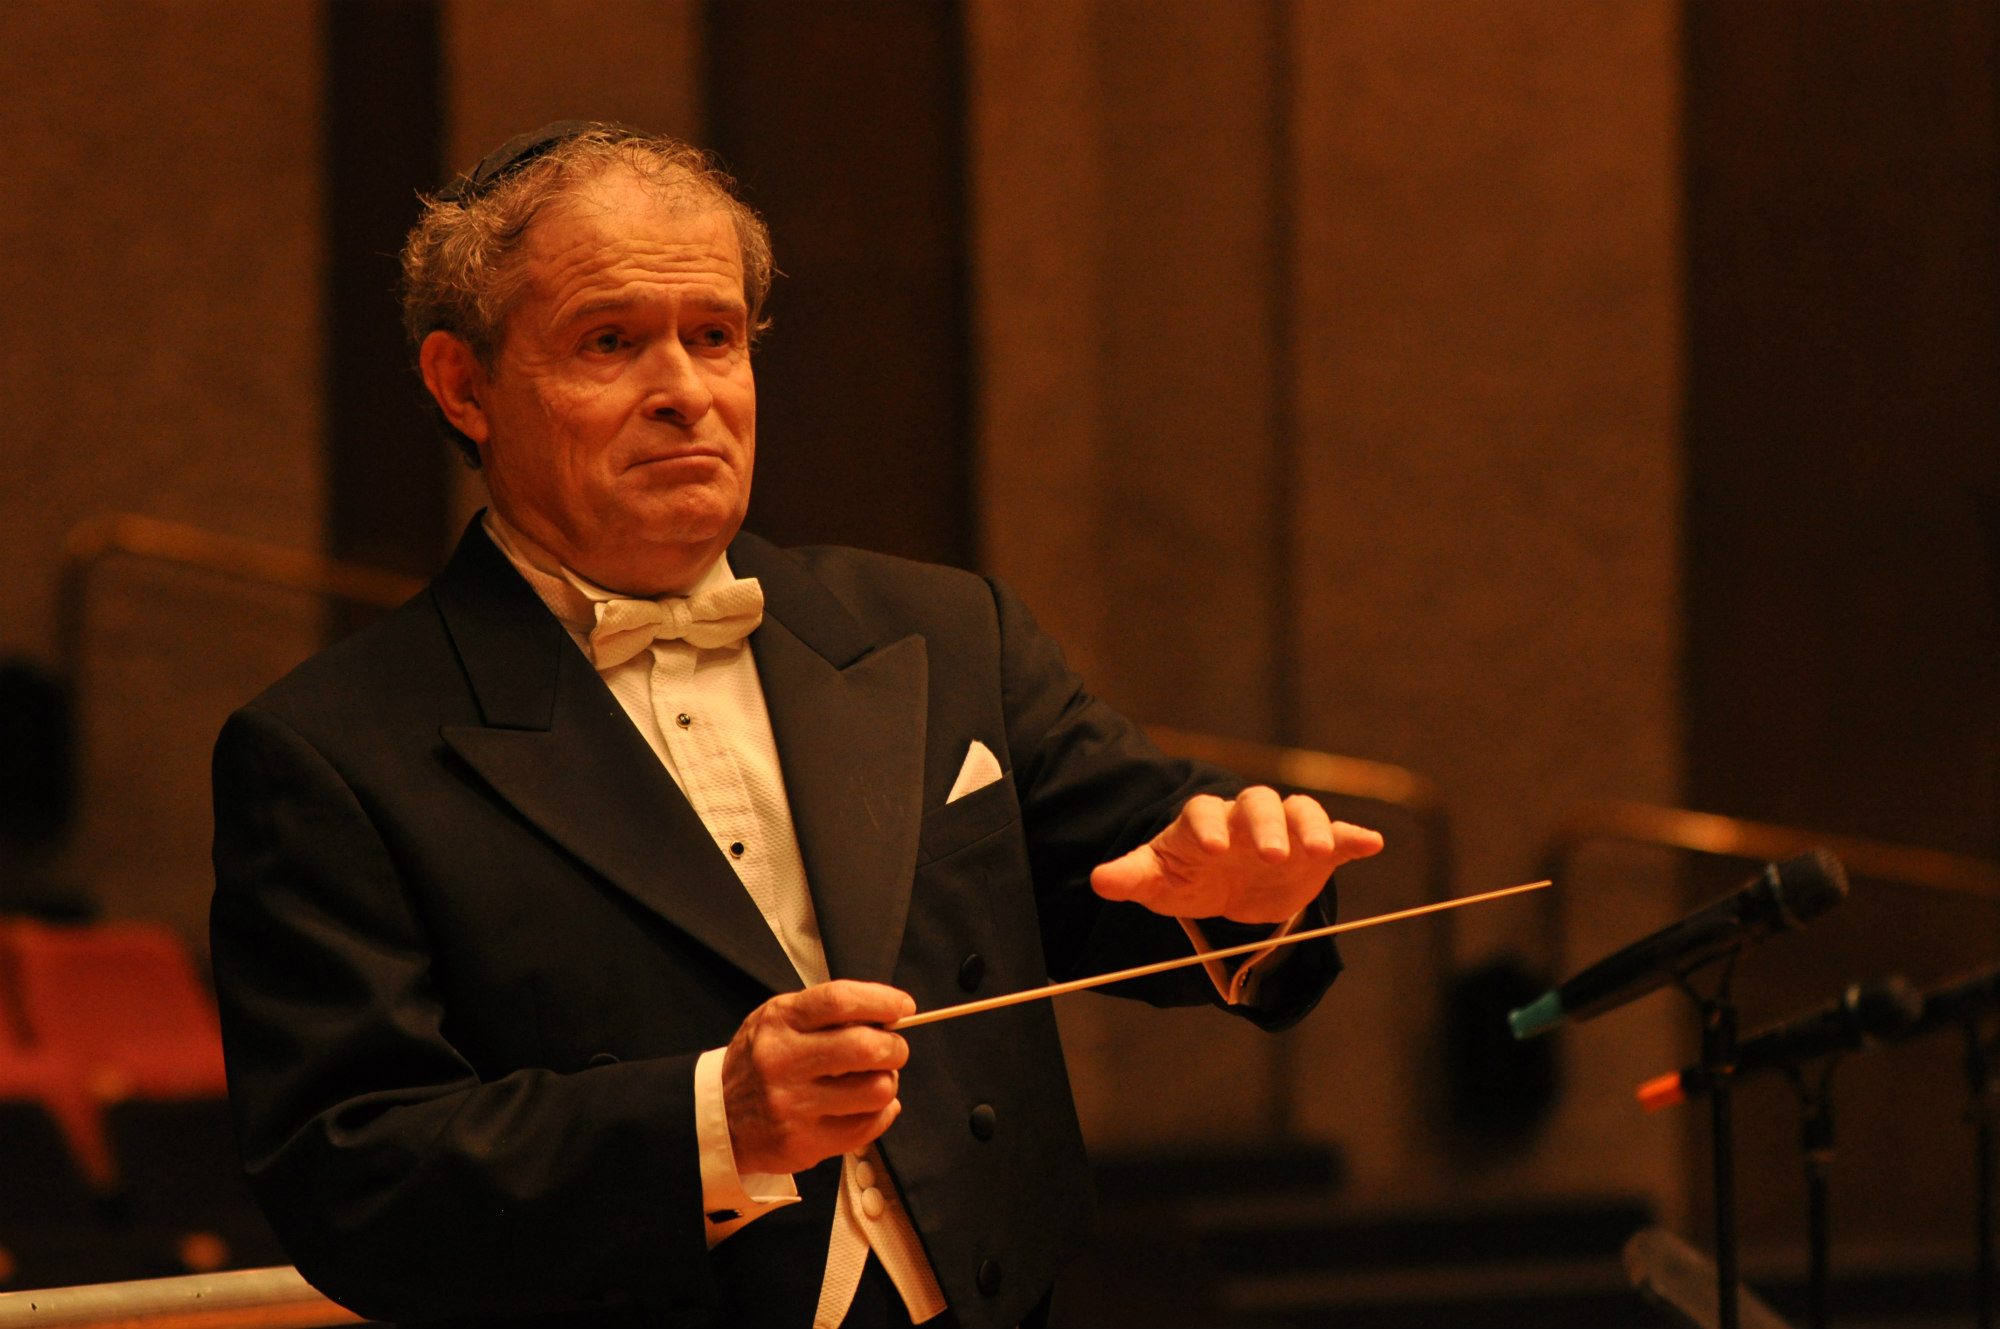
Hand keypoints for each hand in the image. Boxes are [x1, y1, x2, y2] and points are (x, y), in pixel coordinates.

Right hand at [722, 980, 915, 1175]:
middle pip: (865, 1047)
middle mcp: (782, 1061)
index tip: (902, 1007)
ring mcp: (792, 1106)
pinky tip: (867, 1107)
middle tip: (893, 1049)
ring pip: (875, 1090)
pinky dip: (880, 1115)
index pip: (840, 1001)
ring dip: (888, 1083)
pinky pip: (866, 1127)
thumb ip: (826, 1014)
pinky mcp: (802, 1144)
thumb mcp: (778, 1021)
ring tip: (874, 1080)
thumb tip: (887, 1016)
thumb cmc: (759, 1063)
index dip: (882, 1001)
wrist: (717, 1119)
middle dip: (895, 1046)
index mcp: (779, 1022)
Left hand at [1089, 788, 1383, 923]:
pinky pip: (1338, 837)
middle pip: (1258, 805)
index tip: (1213, 849)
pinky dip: (1354, 837)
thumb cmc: (1187, 876)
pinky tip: (1371, 844)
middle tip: (1271, 854)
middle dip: (1267, 827)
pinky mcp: (1315, 850)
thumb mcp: (1157, 881)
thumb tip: (1100, 880)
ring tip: (1323, 850)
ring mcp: (1284, 830)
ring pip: (1301, 812)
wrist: (1224, 885)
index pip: (1204, 813)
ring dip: (1313, 828)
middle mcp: (1246, 818)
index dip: (1209, 827)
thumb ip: (1132, 877)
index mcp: (1204, 823)